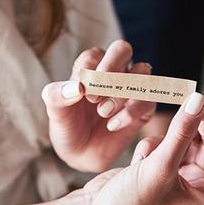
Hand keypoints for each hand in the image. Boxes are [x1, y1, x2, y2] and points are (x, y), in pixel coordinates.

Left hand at [41, 40, 155, 171]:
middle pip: (122, 49)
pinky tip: (112, 125)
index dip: (92, 72)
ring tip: (103, 113)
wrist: (82, 154)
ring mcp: (130, 88)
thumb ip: (57, 96)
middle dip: (112, 68)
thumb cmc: (68, 127)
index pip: (96, 55)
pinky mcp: (143, 108)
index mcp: (90, 65)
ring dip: (121, 92)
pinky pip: (148, 100)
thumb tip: (76, 87)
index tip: (85, 94)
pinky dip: (131, 112)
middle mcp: (113, 71)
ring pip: (141, 72)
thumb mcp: (56, 113)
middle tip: (95, 96)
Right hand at [82, 94, 203, 204]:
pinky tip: (138, 160)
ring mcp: (176, 176)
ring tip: (154, 145)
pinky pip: (164, 145)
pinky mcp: (157, 166)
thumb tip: (199, 100)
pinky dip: (153, 146)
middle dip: (203, 126)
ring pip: (186, 142)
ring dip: (172, 135)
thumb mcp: (160, 167)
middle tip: (195, 102)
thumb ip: (181, 132)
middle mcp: (195, 188)